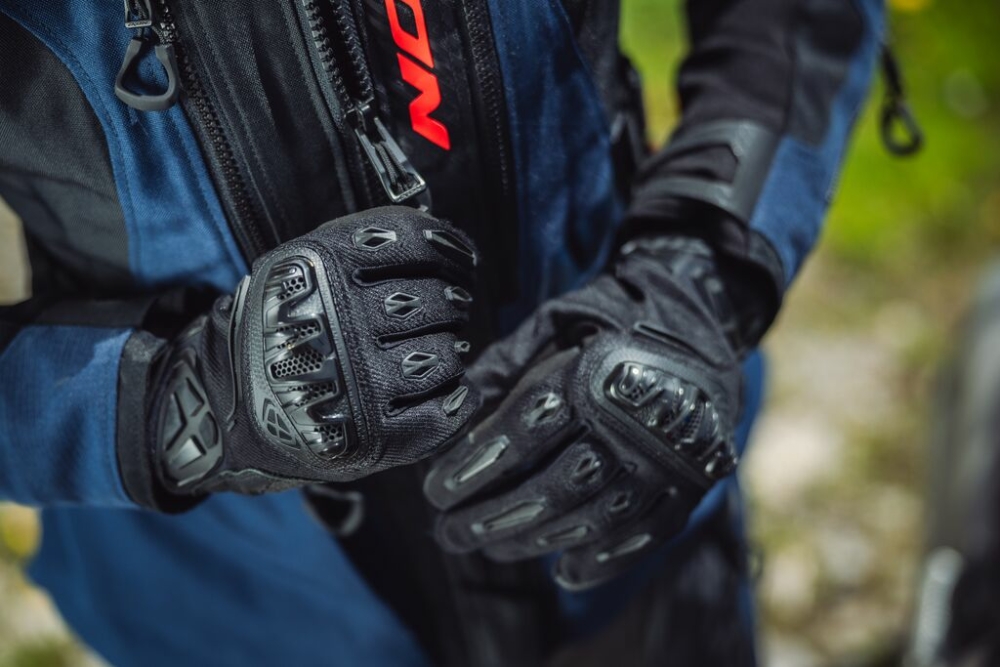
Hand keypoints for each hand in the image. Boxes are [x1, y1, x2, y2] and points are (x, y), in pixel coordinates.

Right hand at [139, 206, 478, 502]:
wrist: (232, 406)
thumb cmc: (286, 327)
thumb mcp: (303, 265)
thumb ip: (367, 243)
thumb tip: (449, 239)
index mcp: (318, 268)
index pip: (414, 241)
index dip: (449, 250)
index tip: (461, 261)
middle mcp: (336, 322)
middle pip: (434, 301)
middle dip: (450, 304)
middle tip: (447, 309)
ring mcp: (355, 385)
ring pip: (445, 355)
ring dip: (449, 352)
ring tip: (430, 351)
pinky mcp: (371, 438)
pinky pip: (445, 411)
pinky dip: (455, 398)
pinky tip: (444, 390)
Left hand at [424, 237, 747, 589]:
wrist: (706, 317)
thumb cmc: (615, 318)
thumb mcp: (557, 318)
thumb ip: (508, 363)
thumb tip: (454, 409)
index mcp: (596, 372)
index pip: (526, 430)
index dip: (476, 465)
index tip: (434, 492)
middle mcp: (636, 420)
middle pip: (558, 485)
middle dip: (495, 517)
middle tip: (449, 534)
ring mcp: (669, 457)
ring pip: (597, 517)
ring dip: (537, 540)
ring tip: (490, 548)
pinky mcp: (693, 481)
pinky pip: (647, 533)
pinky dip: (605, 558)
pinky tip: (564, 571)